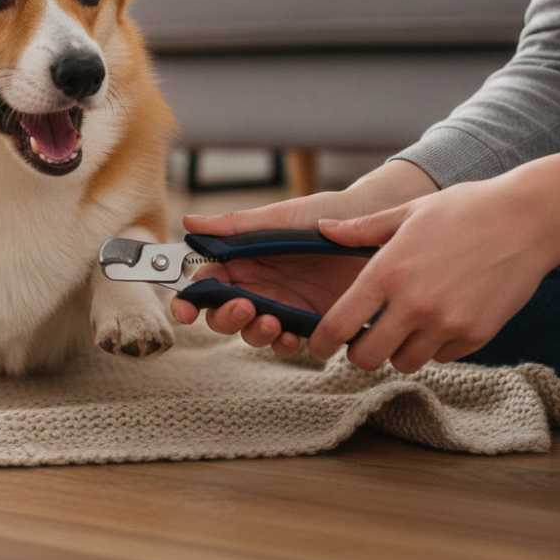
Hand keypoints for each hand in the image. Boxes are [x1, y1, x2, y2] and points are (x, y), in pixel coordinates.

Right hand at [171, 160, 438, 355]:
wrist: (373, 225)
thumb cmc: (323, 215)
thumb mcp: (277, 217)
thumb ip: (234, 225)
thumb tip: (189, 221)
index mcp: (242, 261)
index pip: (206, 286)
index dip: (190, 301)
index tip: (186, 309)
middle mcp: (259, 287)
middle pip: (223, 316)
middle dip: (225, 318)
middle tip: (243, 306)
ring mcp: (284, 307)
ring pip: (253, 333)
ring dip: (255, 332)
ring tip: (272, 321)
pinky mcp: (313, 323)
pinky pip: (290, 344)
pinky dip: (286, 344)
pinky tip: (292, 335)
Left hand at [309, 154, 559, 372]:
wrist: (526, 220)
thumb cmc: (461, 210)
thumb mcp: (406, 213)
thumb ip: (359, 229)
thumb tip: (322, 228)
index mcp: (387, 272)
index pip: (339, 324)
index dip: (321, 342)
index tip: (316, 346)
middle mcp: (414, 304)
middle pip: (366, 357)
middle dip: (358, 352)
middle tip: (362, 337)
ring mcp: (447, 323)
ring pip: (403, 362)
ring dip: (397, 350)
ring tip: (403, 325)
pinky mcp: (476, 336)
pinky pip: (441, 357)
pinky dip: (433, 346)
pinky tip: (438, 318)